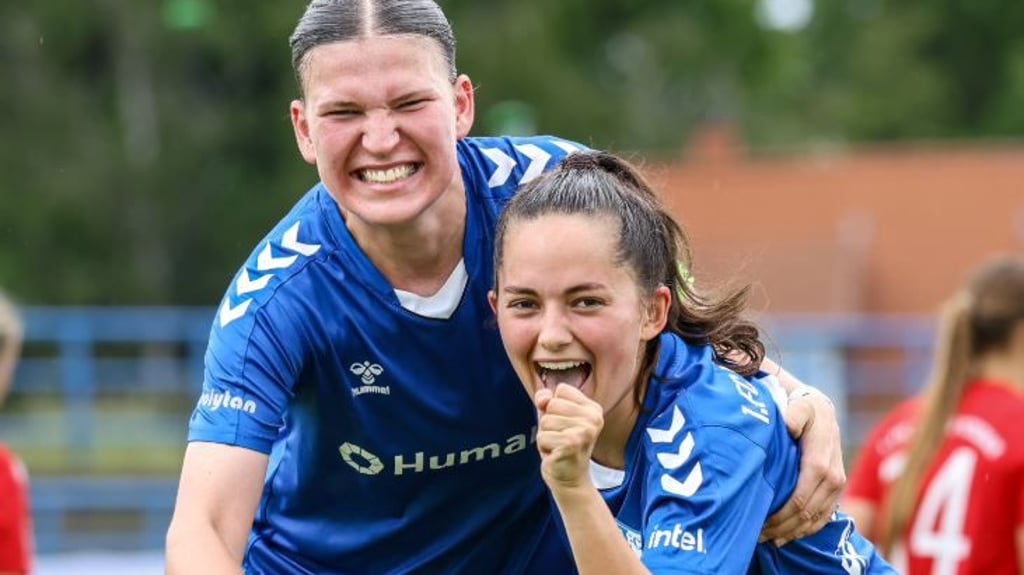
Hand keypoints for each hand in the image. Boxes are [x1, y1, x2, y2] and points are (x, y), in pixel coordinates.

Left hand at [534, 383, 603, 491]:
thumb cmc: (561, 445)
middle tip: (560, 438)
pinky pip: (542, 436)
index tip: (565, 424)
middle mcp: (593, 418)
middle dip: (548, 423)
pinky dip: (543, 447)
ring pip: (545, 420)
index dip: (554, 406)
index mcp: (593, 408)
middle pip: (552, 404)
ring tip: (558, 446)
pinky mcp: (571, 443)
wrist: (571, 479)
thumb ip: (547, 399)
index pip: (561, 390)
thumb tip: (542, 399)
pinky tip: (556, 454)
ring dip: (545, 436)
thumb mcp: (554, 416)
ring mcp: (584, 431)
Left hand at [760, 388, 844, 545]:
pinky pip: (823, 518)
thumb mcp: (799, 406)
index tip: (760, 522)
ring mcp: (837, 486)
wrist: (821, 410)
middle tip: (757, 535)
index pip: (801, 497)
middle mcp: (833, 477)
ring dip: (792, 533)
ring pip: (815, 520)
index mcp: (820, 461)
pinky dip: (806, 531)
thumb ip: (794, 414)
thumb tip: (789, 425)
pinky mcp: (836, 491)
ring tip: (768, 540)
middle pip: (807, 513)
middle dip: (782, 527)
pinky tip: (786, 537)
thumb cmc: (803, 408)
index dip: (781, 515)